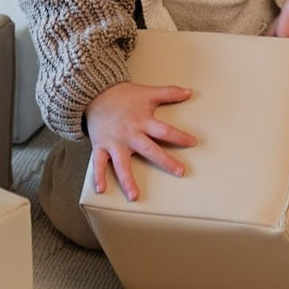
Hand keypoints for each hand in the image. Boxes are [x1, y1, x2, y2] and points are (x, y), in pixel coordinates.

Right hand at [84, 81, 195, 200]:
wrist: (95, 92)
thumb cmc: (124, 95)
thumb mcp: (148, 92)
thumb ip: (169, 93)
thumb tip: (190, 92)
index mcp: (143, 122)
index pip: (165, 130)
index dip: (179, 136)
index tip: (193, 143)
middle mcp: (129, 134)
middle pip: (149, 150)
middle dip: (165, 161)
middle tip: (179, 172)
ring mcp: (114, 142)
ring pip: (122, 164)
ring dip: (128, 180)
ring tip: (134, 196)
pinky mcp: (100, 146)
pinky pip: (98, 163)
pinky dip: (98, 176)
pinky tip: (101, 190)